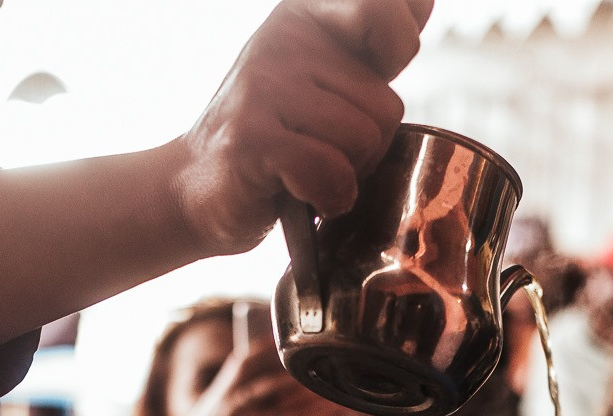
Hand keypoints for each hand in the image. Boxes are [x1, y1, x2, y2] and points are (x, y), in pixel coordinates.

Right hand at [172, 0, 433, 254]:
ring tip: (306, 171)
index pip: (399, 10)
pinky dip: (326, 198)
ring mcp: (266, 83)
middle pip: (386, 105)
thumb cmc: (269, 141)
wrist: (193, 188)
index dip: (397, 51)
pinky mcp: (253, 136)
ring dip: (344, 175)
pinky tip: (299, 193)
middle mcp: (286, 36)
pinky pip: (331, 173)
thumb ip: (365, 46)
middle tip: (321, 151)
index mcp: (308, 13)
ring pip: (363, 139)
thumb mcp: (319, 78)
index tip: (359, 83)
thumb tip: (420, 6)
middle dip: (365, 147)